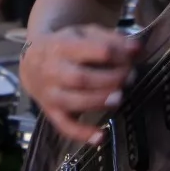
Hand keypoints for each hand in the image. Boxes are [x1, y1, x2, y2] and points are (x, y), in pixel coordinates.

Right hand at [20, 24, 140, 144]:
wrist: (31, 61)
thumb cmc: (65, 45)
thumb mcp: (85, 33)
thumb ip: (112, 39)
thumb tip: (138, 49)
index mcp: (62, 46)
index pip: (95, 50)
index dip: (119, 55)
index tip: (131, 57)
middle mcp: (53, 70)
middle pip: (82, 78)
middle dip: (111, 79)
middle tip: (130, 78)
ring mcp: (50, 93)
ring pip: (75, 101)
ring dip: (100, 101)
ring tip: (119, 98)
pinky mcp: (50, 112)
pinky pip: (65, 126)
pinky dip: (83, 134)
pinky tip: (101, 137)